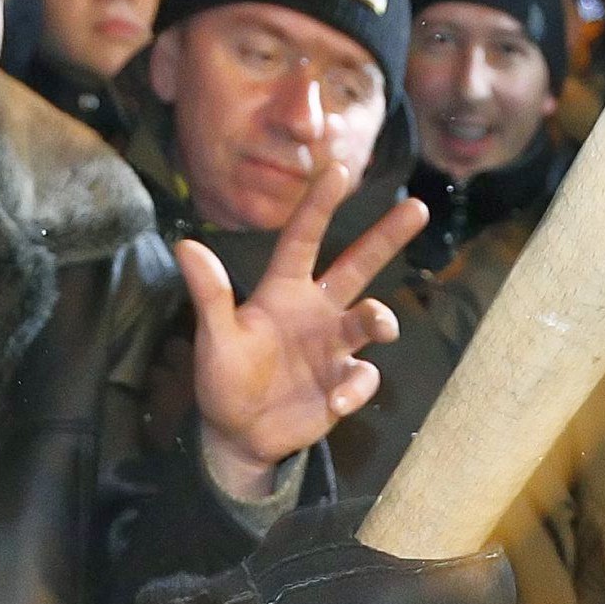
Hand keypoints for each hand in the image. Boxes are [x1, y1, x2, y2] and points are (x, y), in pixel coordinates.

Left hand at [182, 158, 426, 496]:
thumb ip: (210, 294)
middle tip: (418, 208)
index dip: (320, 205)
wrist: (240, 435)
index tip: (338, 168)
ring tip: (380, 326)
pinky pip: (362, 377)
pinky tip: (335, 403)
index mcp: (284, 290)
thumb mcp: (215, 338)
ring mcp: (333, 347)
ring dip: (379, 320)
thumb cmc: (225, 379)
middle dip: (387, 237)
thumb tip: (186, 245)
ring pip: (370, 320)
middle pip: (358, 265)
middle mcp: (316, 311)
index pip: (304, 238)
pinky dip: (355, 388)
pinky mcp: (343, 383)